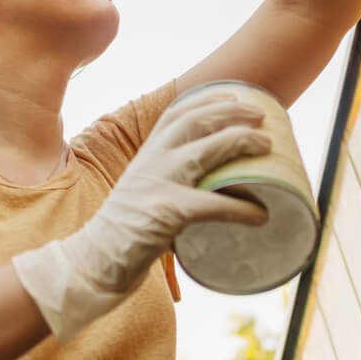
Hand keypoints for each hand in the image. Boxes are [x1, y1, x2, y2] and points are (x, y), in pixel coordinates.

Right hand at [11, 90, 271, 341]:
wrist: (92, 262)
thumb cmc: (124, 234)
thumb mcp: (144, 195)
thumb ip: (171, 185)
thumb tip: (215, 189)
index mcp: (146, 156)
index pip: (176, 114)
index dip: (208, 100)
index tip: (235, 97)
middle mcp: (150, 162)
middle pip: (194, 121)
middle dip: (230, 112)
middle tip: (261, 116)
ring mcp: (156, 185)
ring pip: (205, 150)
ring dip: (240, 142)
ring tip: (268, 146)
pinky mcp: (164, 214)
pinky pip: (211, 204)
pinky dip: (241, 208)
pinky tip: (261, 214)